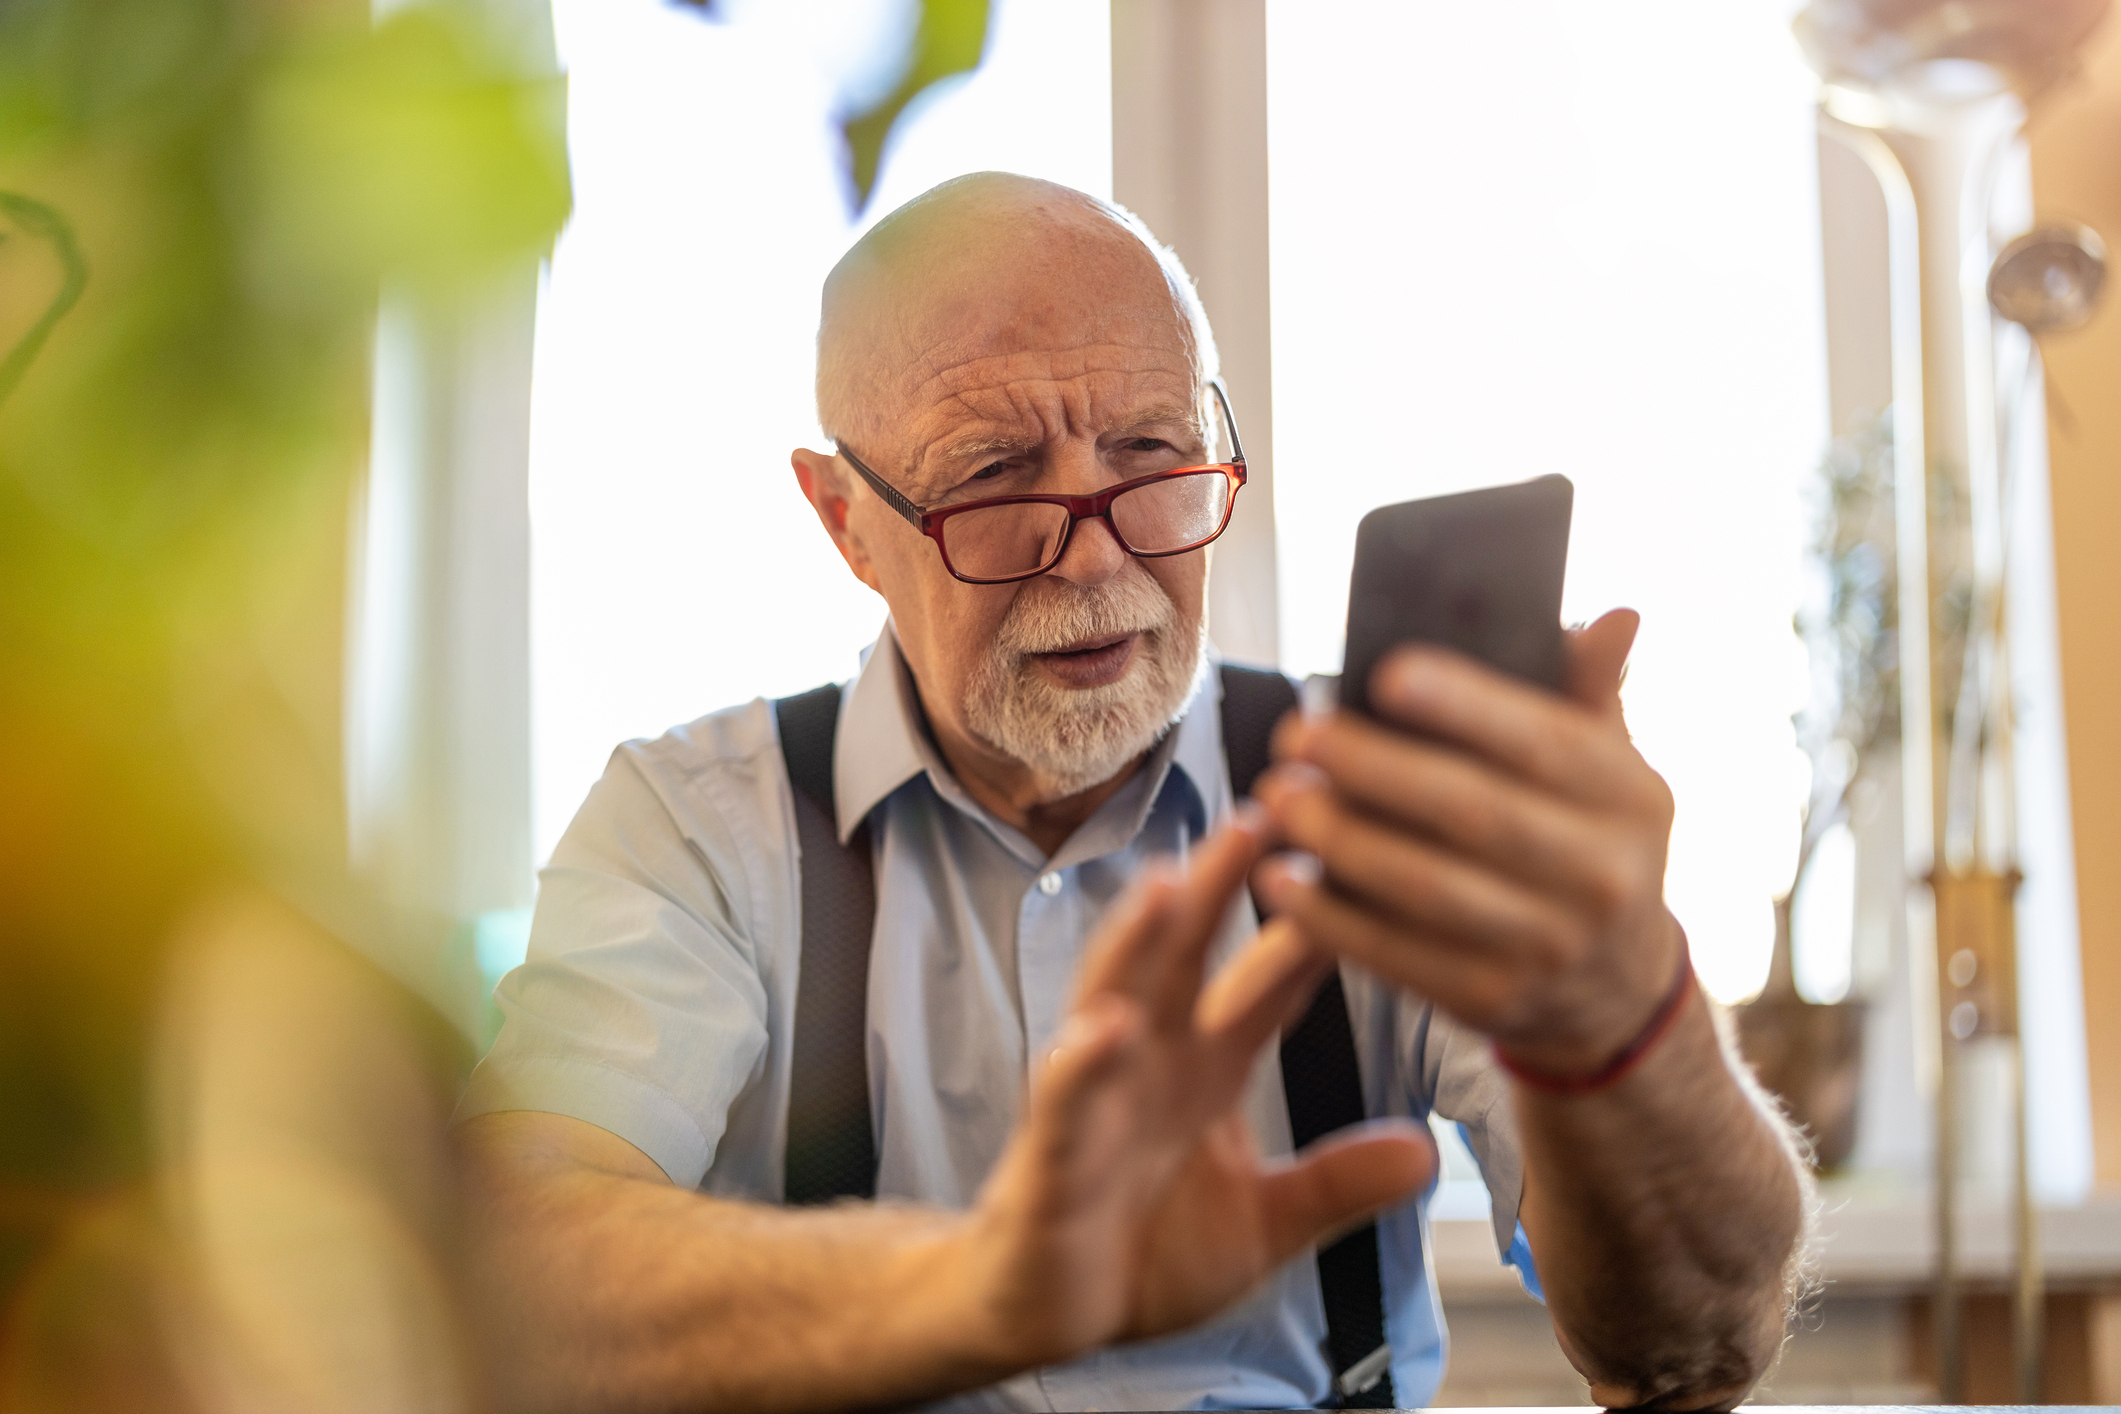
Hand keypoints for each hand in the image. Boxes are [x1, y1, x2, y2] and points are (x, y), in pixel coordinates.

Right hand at [954, 812, 1434, 1367]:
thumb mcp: (1265, 1224)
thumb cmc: (1144, 1252)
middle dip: (1222, 884)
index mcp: (1206, 1067)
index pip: (1270, 981)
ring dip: (1142, 941)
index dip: (1313, 923)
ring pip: (1116, 998)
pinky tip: (1107, 1028)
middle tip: (1266, 811)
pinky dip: (1085, 1061)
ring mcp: (1098, 1096)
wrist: (1046, 1312)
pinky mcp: (1054, 1152)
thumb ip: (1336, 1184)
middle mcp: (1150, 1060)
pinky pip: (1067, 1098)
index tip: (1364, 856)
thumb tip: (1427, 1152)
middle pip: (1190, 955)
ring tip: (1170, 883)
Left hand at [1255, 609, 1685, 1075]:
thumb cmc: (1590, 842)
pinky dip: (1329, 918)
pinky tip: (1280, 876)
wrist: (1616, 985)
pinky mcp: (1491, 999)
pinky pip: (1397, 956)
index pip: (1543, 742)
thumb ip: (1592, 689)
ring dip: (1340, 841)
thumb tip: (1616, 616)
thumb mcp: (1612, 768)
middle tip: (1299, 734)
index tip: (1385, 673)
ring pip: (1426, 889)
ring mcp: (1548, 948)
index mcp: (1631, 799)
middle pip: (1473, 812)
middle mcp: (1602, 877)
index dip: (1465, 706)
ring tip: (1279, 797)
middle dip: (1375, 769)